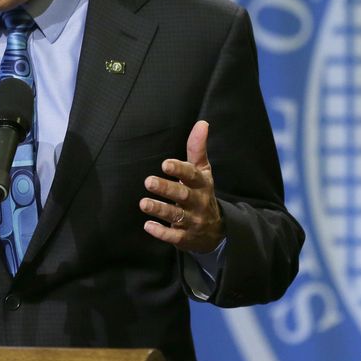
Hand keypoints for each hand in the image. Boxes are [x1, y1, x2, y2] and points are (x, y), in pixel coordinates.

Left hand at [141, 120, 224, 253]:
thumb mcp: (203, 172)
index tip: (165, 164)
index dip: (180, 170)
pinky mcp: (186, 238)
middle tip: (148, 181)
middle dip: (166, 189)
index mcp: (202, 184)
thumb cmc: (202, 193)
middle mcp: (198, 202)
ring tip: (143, 203)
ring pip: (177, 216)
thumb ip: (198, 149)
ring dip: (160, 209)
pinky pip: (174, 237)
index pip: (192, 175)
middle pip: (183, 195)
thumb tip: (202, 123)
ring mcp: (193, 221)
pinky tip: (148, 226)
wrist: (217, 230)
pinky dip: (162, 232)